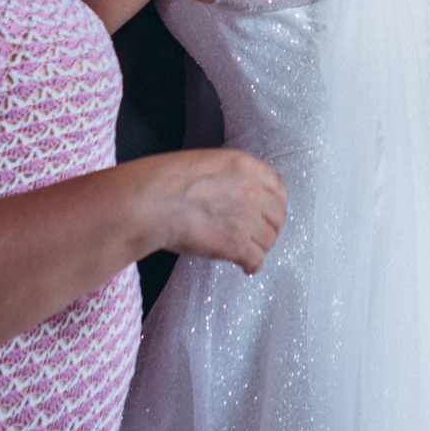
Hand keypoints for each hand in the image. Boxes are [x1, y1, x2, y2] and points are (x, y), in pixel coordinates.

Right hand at [146, 149, 288, 274]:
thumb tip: (235, 193)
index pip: (278, 186)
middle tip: (259, 235)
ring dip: (259, 247)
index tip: (272, 212)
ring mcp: (246, 218)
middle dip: (270, 227)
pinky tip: (245, 267)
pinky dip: (252, 266)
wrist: (151, 201)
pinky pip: (257, 260)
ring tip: (247, 251)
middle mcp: (251, 191)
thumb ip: (228, 176)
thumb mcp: (205, 163)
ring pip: (269, 240)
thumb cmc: (166, 182)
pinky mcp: (236, 244)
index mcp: (244, 166)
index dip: (277, 202)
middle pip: (278, 215)